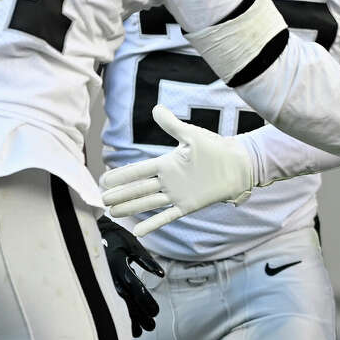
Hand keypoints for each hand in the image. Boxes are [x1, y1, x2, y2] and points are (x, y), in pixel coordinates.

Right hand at [97, 216, 163, 336]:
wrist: (87, 235)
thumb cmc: (114, 238)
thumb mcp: (132, 245)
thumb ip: (147, 260)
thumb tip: (161, 275)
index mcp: (120, 268)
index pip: (137, 291)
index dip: (147, 304)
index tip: (156, 313)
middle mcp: (111, 279)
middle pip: (128, 304)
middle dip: (141, 317)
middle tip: (151, 326)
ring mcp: (103, 284)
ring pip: (117, 307)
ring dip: (129, 321)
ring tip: (140, 331)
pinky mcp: (98, 286)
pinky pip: (109, 304)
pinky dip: (117, 316)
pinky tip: (124, 326)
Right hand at [101, 105, 255, 235]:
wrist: (238, 165)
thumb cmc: (217, 148)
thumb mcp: (192, 135)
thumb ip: (172, 125)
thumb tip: (156, 108)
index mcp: (167, 163)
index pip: (139, 170)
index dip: (121, 175)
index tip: (104, 178)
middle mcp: (169, 180)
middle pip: (139, 188)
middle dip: (120, 193)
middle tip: (101, 198)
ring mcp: (177, 194)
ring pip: (148, 202)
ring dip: (130, 207)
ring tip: (112, 212)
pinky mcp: (188, 206)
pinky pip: (167, 216)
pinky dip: (153, 223)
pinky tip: (138, 231)